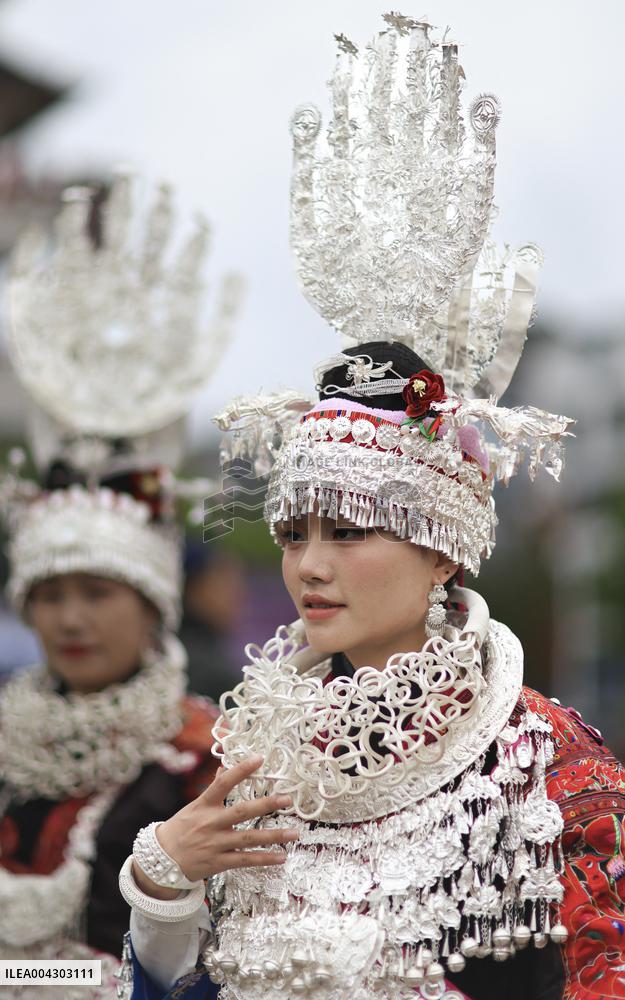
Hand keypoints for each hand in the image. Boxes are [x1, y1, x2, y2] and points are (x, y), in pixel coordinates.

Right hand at [132, 755, 297, 899]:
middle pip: (241, 812)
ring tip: (294, 832)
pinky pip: (245, 861)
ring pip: (248, 839)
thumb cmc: (180, 829)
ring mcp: (216, 844)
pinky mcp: (219, 862)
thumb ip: (213, 788)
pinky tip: (281, 857)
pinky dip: (264, 859)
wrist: (160, 860)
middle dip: (266, 804)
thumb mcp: (194, 806)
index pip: (223, 783)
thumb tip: (225, 765)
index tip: (259, 759)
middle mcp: (211, 823)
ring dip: (274, 836)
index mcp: (204, 805)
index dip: (241, 770)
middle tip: (287, 799)